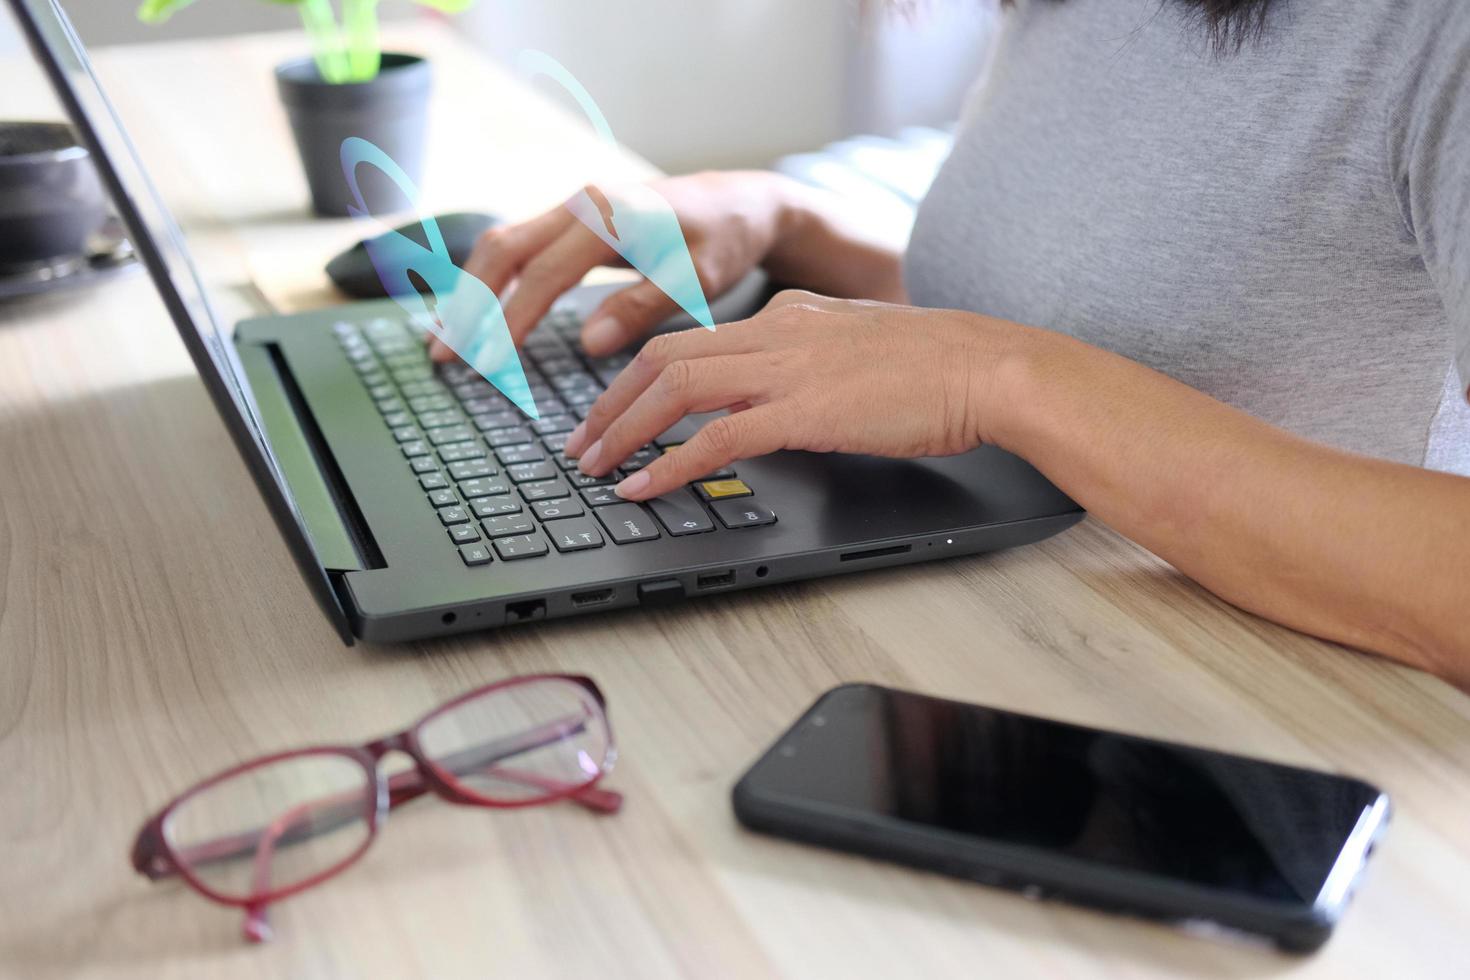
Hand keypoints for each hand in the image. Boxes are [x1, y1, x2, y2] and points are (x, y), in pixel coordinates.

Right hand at [429, 170, 801, 360]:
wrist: (738, 202)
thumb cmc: (723, 240)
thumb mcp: (699, 278)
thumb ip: (645, 306)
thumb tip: (589, 342)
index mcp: (610, 217)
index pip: (544, 273)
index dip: (511, 319)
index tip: (488, 361)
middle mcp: (581, 204)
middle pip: (503, 251)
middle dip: (468, 305)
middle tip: (444, 356)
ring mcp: (572, 208)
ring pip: (502, 246)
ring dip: (469, 292)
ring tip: (444, 341)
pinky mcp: (571, 220)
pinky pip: (517, 247)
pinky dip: (488, 281)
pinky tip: (473, 314)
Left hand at [563, 291, 1015, 500]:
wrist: (989, 367)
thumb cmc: (939, 369)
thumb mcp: (857, 351)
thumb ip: (809, 365)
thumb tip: (776, 401)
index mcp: (788, 314)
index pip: (689, 338)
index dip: (638, 376)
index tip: (613, 408)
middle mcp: (776, 329)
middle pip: (663, 357)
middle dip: (610, 403)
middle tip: (580, 443)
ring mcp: (788, 367)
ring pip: (676, 387)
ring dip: (625, 430)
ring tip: (594, 467)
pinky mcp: (806, 409)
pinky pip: (718, 436)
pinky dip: (672, 464)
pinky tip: (645, 488)